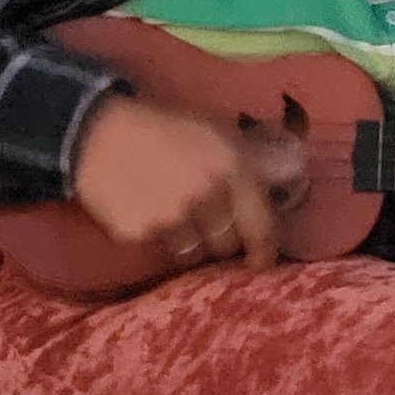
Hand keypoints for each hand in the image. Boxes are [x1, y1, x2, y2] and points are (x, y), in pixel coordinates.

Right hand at [69, 95, 281, 272]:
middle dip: (220, 239)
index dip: (263, 251)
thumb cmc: (164, 130)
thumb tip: (296, 176)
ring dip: (189, 241)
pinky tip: (145, 210)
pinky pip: (157, 248)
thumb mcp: (217, 134)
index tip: (260, 264)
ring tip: (173, 214)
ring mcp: (171, 218)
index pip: (260, 226)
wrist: (97, 133)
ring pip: (193, 253)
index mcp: (232, 169)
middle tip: (206, 223)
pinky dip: (155, 236)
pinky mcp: (138, 233)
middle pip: (226, 245)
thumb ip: (256, 160)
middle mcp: (206, 196)